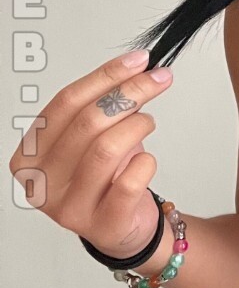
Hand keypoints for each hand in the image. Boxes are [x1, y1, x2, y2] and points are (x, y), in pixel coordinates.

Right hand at [8, 50, 172, 257]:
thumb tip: (138, 66)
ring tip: (147, 122)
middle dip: (130, 93)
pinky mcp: (102, 226)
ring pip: (106, 149)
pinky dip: (146, 163)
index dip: (106, 76)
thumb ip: (106, 102)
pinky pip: (128, 183)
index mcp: (30, 154)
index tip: (139, 60)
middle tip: (158, 81)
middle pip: (87, 122)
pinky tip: (147, 160)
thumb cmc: (106, 176)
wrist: (124, 226)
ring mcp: (68, 209)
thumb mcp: (95, 136)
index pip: (66, 102)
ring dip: (137, 126)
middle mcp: (42, 182)